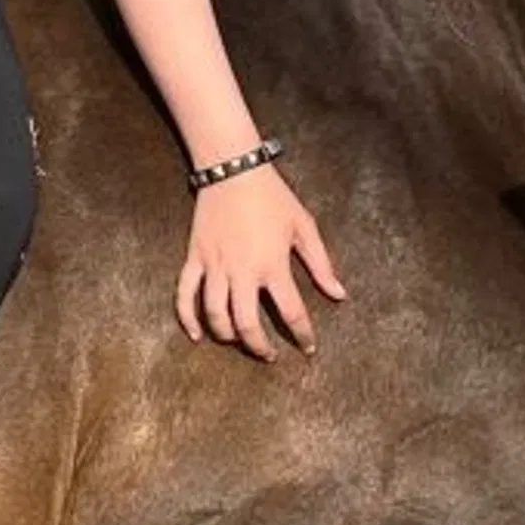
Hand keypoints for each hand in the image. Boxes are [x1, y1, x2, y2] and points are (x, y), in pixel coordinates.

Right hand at [177, 167, 346, 358]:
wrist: (233, 169)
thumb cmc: (273, 197)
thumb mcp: (304, 227)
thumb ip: (321, 264)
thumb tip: (339, 295)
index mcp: (273, 264)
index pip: (291, 312)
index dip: (302, 335)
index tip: (308, 349)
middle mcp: (242, 271)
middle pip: (247, 324)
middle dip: (259, 347)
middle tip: (269, 356)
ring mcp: (215, 266)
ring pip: (215, 315)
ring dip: (228, 336)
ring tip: (239, 341)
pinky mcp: (195, 258)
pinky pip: (185, 294)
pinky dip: (187, 318)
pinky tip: (196, 335)